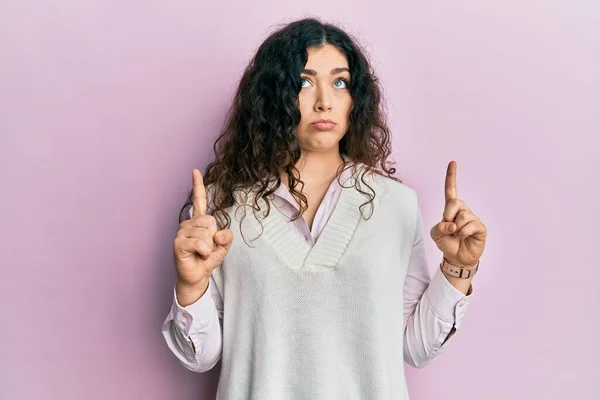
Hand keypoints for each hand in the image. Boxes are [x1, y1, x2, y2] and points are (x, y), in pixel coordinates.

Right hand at [173, 169, 232, 288]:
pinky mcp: (178, 243)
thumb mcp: (222, 247)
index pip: (199, 200)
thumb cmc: (207, 260)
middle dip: (214, 237)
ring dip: (209, 247)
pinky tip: (198, 256)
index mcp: (198, 221)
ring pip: (206, 233)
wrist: (197, 277)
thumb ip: (226, 238)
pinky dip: (205, 251)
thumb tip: (220, 234)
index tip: (195, 171)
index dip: (198, 185)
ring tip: (202, 253)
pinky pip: (201, 243)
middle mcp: (188, 224)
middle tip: (206, 248)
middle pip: (210, 221)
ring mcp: (181, 233)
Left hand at [430, 161, 486, 267]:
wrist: (457, 258)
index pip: (451, 190)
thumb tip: (452, 225)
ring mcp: (473, 218)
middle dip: (448, 215)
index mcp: (451, 209)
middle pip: (455, 202)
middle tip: (449, 228)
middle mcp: (463, 210)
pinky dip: (463, 234)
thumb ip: (439, 227)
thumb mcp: (436, 234)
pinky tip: (463, 238)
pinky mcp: (480, 227)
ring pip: (462, 216)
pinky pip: (470, 226)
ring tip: (457, 236)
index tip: (453, 162)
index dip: (451, 176)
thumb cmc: (447, 243)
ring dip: (456, 229)